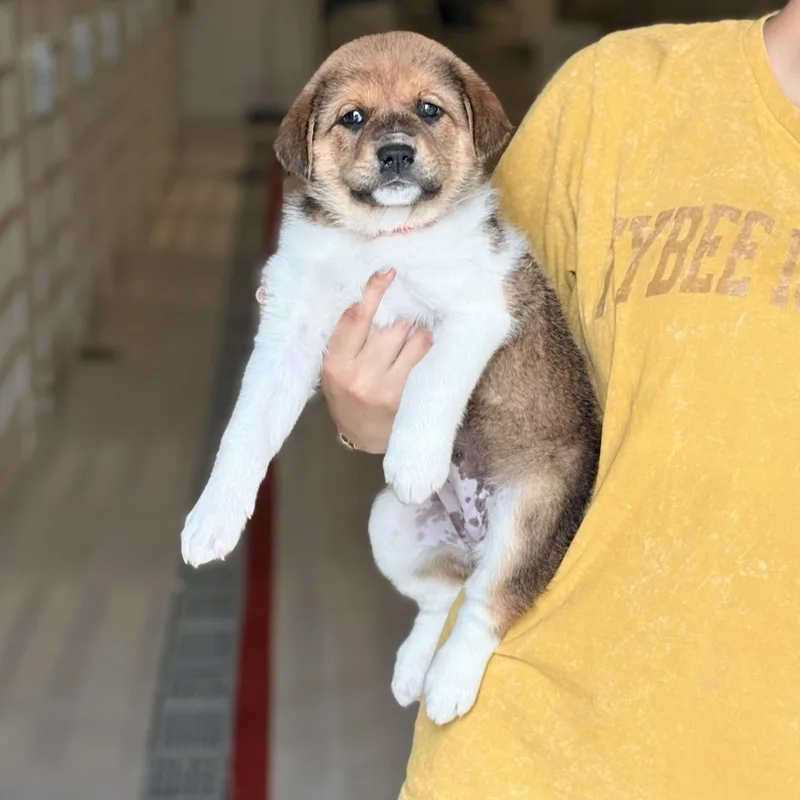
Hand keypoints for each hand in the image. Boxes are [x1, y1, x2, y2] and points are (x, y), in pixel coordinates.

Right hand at [321, 270, 432, 453]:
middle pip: (392, 326)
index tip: (387, 272)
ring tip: (413, 338)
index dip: (373, 291)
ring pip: (415, 339)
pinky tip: (424, 351)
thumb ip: (348, 338)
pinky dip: (428, 349)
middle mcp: (359, 376)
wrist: (362, 437)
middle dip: (401, 317)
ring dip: (418, 332)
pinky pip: (426, 359)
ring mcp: (386, 389)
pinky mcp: (408, 399)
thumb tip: (372, 297)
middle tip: (404, 319)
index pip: (356, 318)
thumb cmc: (348, 395)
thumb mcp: (336, 368)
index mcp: (335, 364)